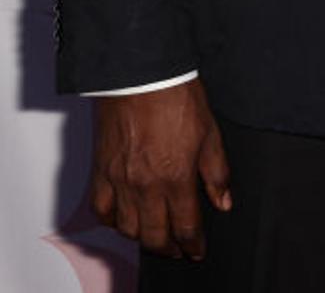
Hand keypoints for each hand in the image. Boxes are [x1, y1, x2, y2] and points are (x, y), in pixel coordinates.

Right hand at [90, 79, 231, 259]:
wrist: (141, 74)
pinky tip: (123, 220)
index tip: (197, 250)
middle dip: (169, 248)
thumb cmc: (175, 96)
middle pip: (155, 236)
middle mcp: (145, 184)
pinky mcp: (101, 170)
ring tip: (154, 236)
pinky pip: (102, 209)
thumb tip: (223, 201)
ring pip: (128, 229)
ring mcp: (120, 179)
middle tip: (178, 249)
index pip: (186, 227)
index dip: (193, 245)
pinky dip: (113, 221)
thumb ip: (216, 173)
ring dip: (143, 238)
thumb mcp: (210, 133)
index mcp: (176, 176)